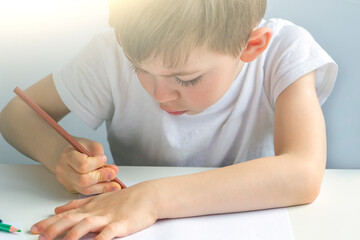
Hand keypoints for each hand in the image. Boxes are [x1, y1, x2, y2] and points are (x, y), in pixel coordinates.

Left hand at [31, 182, 158, 239]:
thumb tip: (58, 209)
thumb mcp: (98, 199)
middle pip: (72, 220)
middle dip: (54, 229)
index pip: (66, 215)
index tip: (34, 230)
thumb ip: (77, 204)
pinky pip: (108, 233)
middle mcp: (96, 212)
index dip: (49, 222)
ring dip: (72, 234)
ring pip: (86, 225)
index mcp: (90, 207)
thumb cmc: (124, 199)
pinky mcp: (121, 224)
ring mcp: (108, 218)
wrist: (146, 196)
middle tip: (40, 237)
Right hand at [55, 137, 120, 194]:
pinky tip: (109, 187)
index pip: (82, 164)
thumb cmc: (80, 148)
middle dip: (101, 177)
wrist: (67, 153)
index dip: (96, 163)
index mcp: (67, 155)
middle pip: (83, 180)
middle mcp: (63, 170)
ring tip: (115, 185)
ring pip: (85, 189)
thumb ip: (101, 156)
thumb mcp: (91, 145)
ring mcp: (65, 181)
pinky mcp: (71, 188)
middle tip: (113, 174)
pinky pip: (86, 192)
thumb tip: (112, 171)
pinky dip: (99, 190)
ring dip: (103, 187)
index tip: (104, 158)